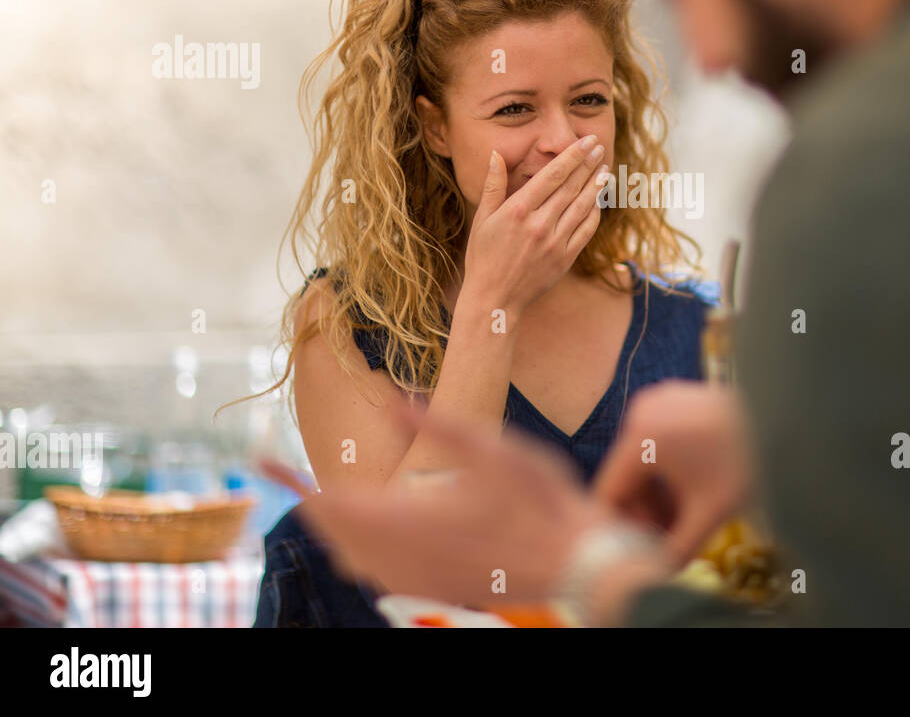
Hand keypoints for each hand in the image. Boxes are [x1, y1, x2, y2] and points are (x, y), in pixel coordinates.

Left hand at [259, 403, 616, 606]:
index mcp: (407, 519)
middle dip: (306, 499)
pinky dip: (356, 549)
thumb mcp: (491, 446)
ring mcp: (415, 578)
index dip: (288, 479)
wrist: (571, 560)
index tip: (258, 459)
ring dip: (330, 525)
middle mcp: (401, 556)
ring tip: (324, 495)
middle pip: (330, 532)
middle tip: (291, 471)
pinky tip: (369, 532)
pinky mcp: (431, 588)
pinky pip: (373, 573)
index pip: (327, 500)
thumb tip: (389, 401)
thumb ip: (434, 423)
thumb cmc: (537, 499)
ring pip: (347, 557)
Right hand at [461, 136, 608, 315]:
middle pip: (571, 187)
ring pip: (582, 207)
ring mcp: (555, 243)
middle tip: (599, 146)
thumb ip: (493, 185)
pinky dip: (594, 212)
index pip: (552, 176)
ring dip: (596, 185)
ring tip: (605, 169)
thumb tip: (495, 153)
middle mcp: (539, 225)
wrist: (495, 299)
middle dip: (588, 164)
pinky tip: (598, 200)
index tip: (586, 142)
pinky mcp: (565, 258)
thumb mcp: (482, 219)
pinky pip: (586, 230)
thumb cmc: (484, 257)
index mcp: (517, 211)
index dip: (572, 156)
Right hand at [592, 381, 755, 564]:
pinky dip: (665, 470)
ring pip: (641, 460)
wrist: (785, 418)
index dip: (617, 527)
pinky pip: (656, 442)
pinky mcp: (674, 399)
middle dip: (643, 511)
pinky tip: (687, 492)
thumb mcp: (710, 512)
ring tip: (680, 519)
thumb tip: (655, 577)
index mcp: (642, 436)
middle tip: (664, 539)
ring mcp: (658, 402)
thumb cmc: (747, 462)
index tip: (633, 550)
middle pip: (625, 475)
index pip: (609, 491)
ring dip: (655, 493)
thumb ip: (677, 550)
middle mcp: (642, 412)